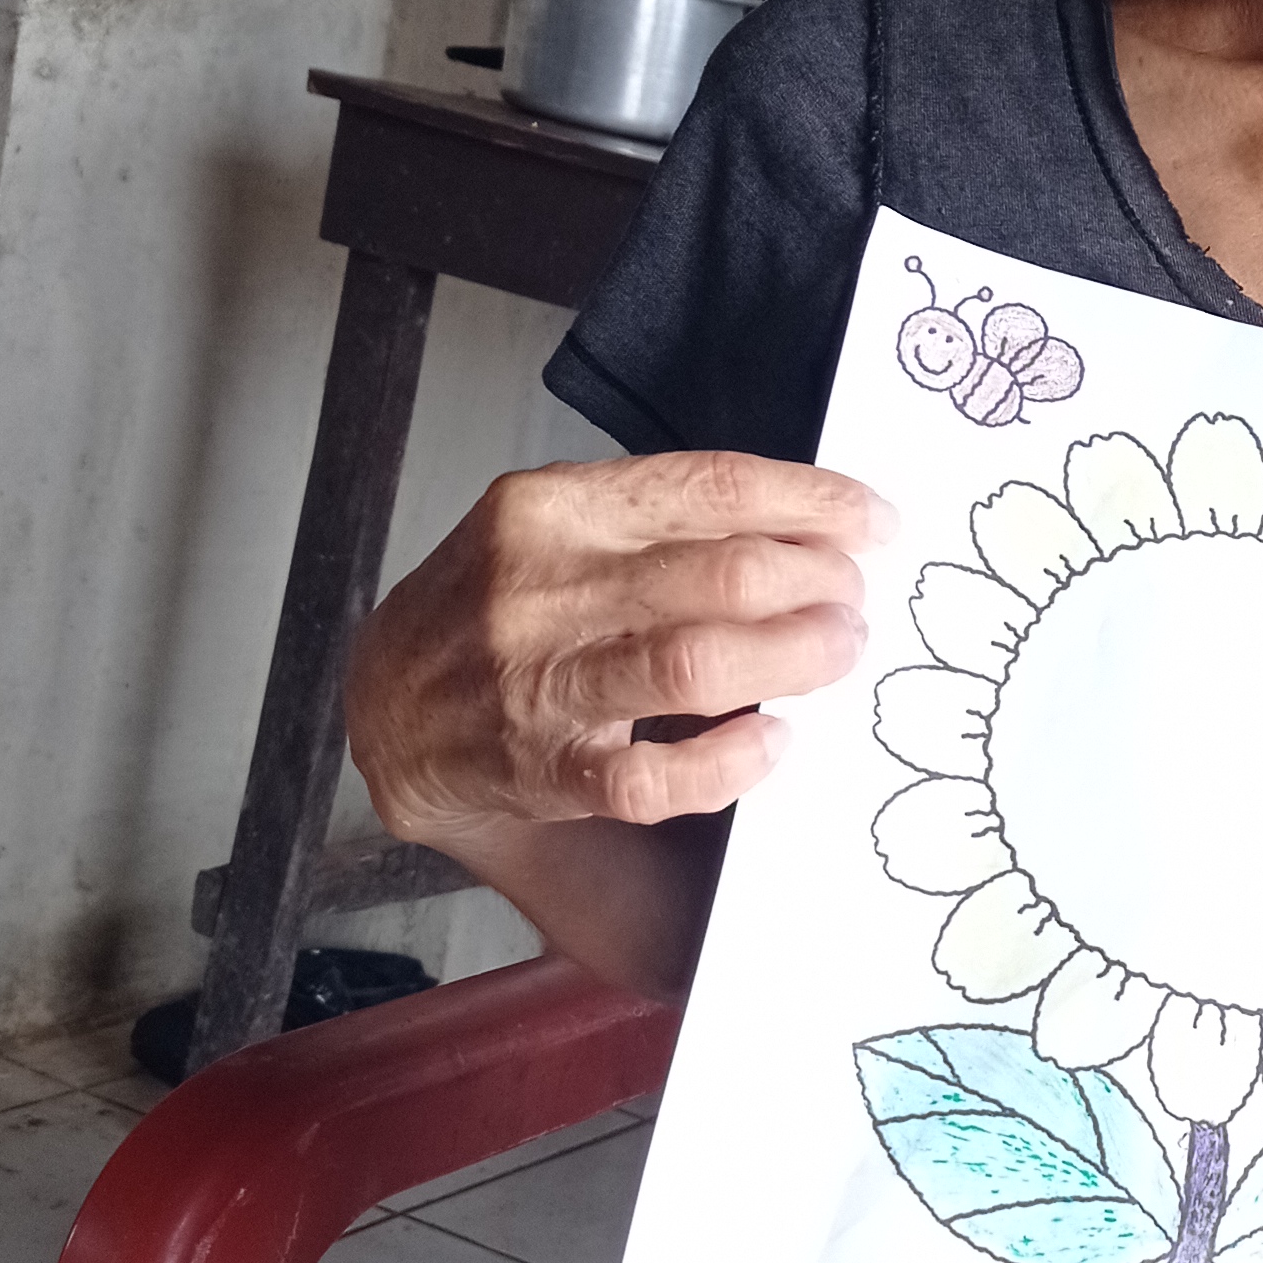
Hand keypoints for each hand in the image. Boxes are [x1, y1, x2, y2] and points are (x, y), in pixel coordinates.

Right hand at [348, 447, 893, 851]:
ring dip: (794, 657)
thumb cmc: (496, 612)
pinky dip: (731, 761)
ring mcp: (536, 680)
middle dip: (817, 583)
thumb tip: (807, 525)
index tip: (874, 521)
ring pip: (696, 662)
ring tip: (837, 651)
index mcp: (555, 508)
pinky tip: (771, 741)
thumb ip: (661, 522)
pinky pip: (655, 777)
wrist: (388, 709)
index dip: (812, 501)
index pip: (710, 485)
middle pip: (722, 572)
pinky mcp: (541, 770)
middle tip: (855, 599)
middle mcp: (540, 585)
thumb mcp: (559, 532)